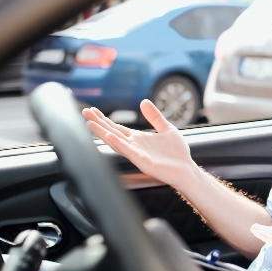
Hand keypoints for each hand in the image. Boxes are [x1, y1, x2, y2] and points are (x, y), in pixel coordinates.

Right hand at [83, 100, 198, 189]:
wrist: (187, 169)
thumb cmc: (177, 153)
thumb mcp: (166, 128)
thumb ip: (155, 116)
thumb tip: (143, 101)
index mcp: (138, 139)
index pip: (116, 127)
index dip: (104, 119)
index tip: (92, 110)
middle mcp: (134, 146)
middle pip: (111, 132)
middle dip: (98, 123)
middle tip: (84, 112)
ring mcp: (136, 154)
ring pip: (115, 142)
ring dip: (103, 133)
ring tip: (90, 124)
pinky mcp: (143, 162)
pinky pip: (128, 152)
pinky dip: (118, 144)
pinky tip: (110, 137)